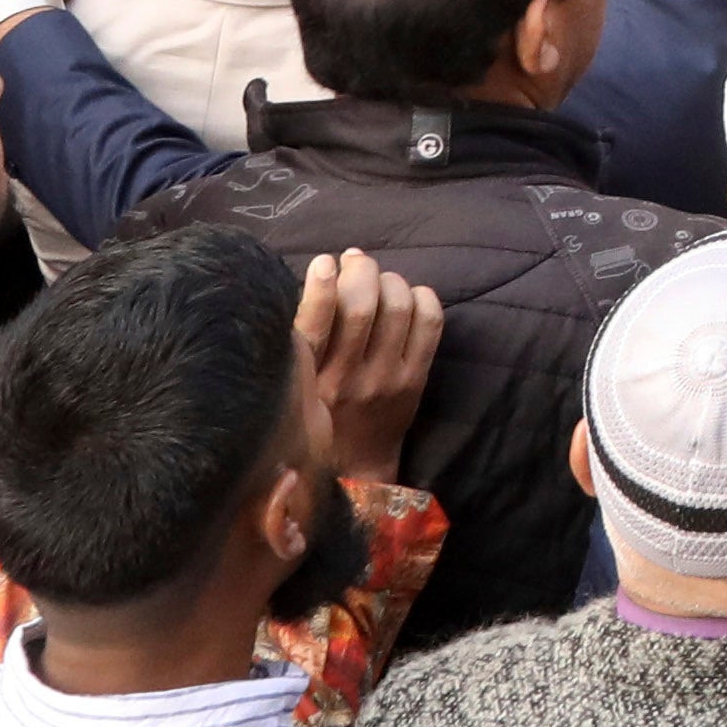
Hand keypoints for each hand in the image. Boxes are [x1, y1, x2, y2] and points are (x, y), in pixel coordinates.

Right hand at [288, 244, 445, 479]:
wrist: (357, 464)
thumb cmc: (319, 410)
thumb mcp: (296, 383)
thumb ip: (302, 338)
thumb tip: (322, 274)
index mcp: (307, 378)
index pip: (313, 324)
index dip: (321, 286)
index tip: (324, 262)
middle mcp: (346, 379)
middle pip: (361, 306)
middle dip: (361, 270)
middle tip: (355, 262)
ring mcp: (385, 380)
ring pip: (398, 307)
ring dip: (390, 280)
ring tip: (379, 280)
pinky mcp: (415, 381)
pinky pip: (430, 323)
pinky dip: (422, 297)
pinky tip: (408, 297)